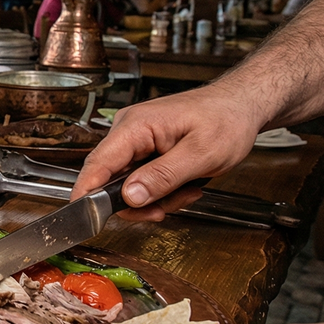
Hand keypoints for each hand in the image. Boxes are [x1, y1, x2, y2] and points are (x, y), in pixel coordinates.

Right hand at [70, 82, 260, 218]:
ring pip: (129, 184)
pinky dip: (162, 189)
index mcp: (136, 126)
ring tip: (186, 190)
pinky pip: (142, 178)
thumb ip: (163, 177)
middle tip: (164, 210)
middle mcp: (129, 131)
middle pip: (112, 179)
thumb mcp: (201, 154)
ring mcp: (137, 140)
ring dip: (157, 196)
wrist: (241, 106)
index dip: (86, 192)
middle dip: (140, 201)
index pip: (98, 163)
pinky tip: (184, 184)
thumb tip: (130, 196)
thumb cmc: (227, 119)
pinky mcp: (146, 149)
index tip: (82, 217)